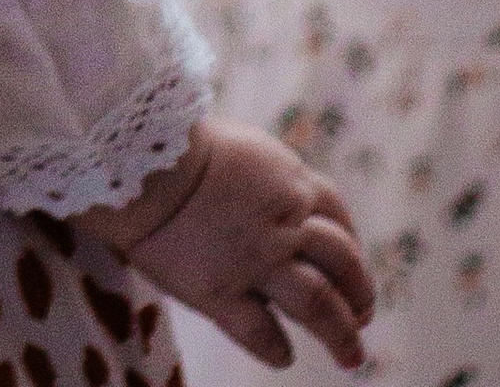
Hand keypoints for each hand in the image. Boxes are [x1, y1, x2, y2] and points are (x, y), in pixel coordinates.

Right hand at [101, 117, 371, 371]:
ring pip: (319, 305)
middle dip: (360, 293)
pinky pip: (263, 333)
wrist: (136, 160)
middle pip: (342, 263)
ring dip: (341, 334)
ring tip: (351, 356)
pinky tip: (283, 357)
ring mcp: (257, 261)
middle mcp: (284, 223)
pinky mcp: (222, 293)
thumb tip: (273, 191)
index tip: (353, 268)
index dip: (351, 244)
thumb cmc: (173, 142)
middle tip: (364, 317)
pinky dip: (277, 349)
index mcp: (289, 181)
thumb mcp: (240, 147)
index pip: (337, 215)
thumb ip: (264, 176)